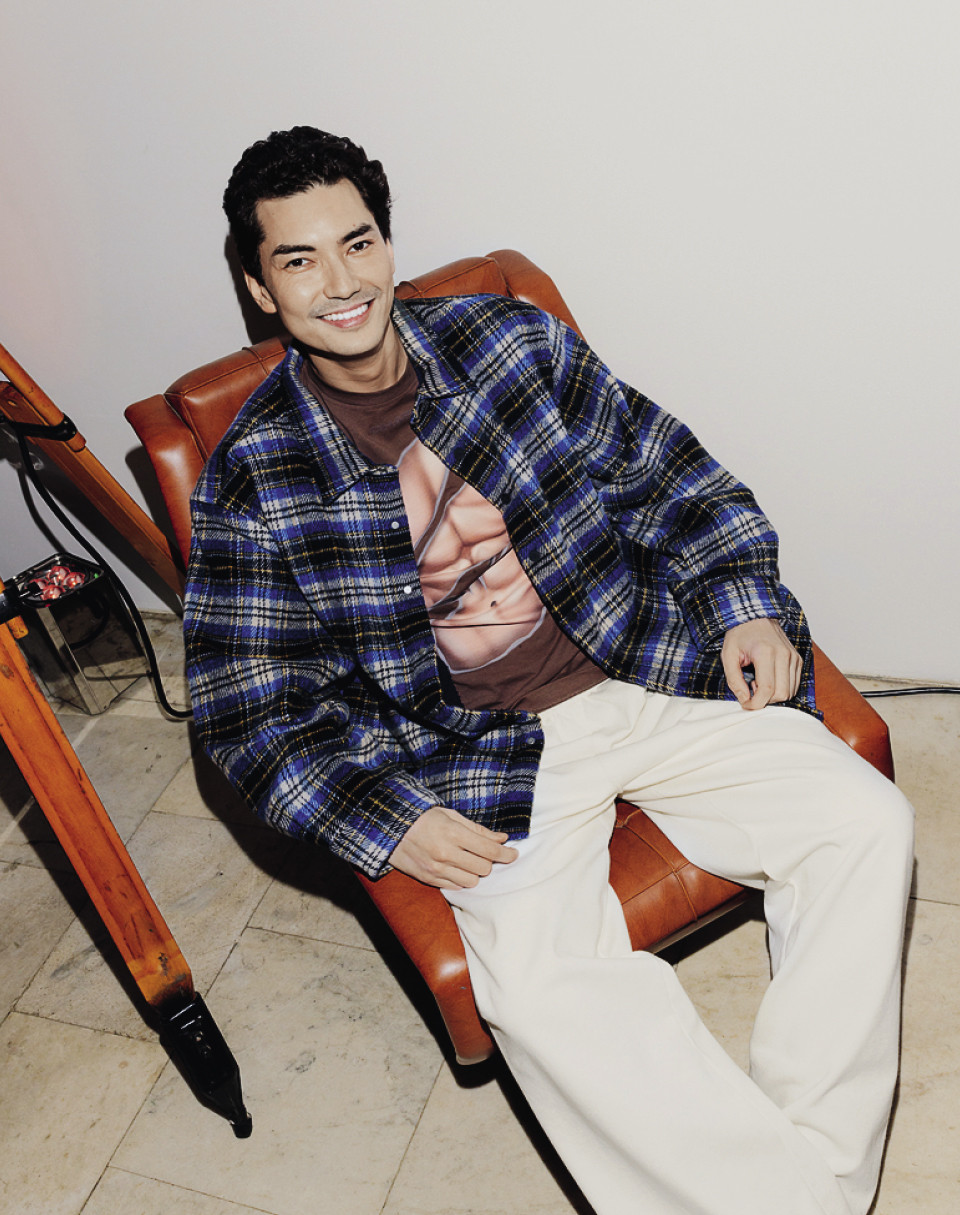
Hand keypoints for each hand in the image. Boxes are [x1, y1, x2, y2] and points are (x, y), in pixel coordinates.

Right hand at [390, 805, 518, 888]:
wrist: (390, 828)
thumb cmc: (423, 818)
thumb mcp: (451, 816)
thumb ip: (478, 830)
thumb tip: (502, 839)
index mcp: (453, 834)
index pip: (489, 850)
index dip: (506, 854)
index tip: (513, 854)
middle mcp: (445, 854)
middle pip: (484, 868)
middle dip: (489, 861)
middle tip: (484, 853)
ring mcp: (436, 869)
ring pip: (471, 881)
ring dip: (475, 873)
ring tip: (468, 861)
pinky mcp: (428, 879)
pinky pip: (455, 887)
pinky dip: (460, 879)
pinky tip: (456, 868)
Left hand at [721, 617, 801, 710]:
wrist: (755, 617)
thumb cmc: (740, 635)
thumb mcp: (728, 655)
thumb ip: (734, 680)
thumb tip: (745, 700)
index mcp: (766, 652)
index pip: (767, 689)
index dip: (756, 703)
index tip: (745, 703)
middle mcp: (784, 654)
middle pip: (781, 694)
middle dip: (764, 699)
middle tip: (750, 687)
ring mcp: (793, 657)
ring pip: (790, 692)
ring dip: (773, 695)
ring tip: (758, 681)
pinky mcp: (798, 660)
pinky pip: (794, 685)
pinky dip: (781, 689)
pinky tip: (768, 679)